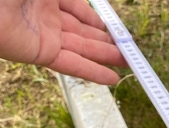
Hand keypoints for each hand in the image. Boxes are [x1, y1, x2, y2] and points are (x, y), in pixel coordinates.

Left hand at [0, 0, 126, 84]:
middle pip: (82, 32)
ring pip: (82, 49)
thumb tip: (87, 2)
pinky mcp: (41, 55)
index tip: (111, 29)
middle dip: (104, 41)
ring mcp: (44, 37)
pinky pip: (73, 65)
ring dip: (105, 57)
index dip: (94, 18)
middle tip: (126, 50)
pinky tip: (111, 79)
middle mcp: (46, 16)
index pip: (77, 8)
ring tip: (127, 64)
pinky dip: (93, 72)